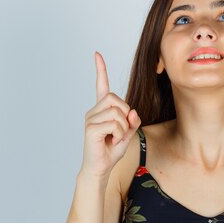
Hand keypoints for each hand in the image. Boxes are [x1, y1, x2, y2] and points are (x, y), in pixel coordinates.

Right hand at [80, 51, 140, 177]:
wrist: (100, 168)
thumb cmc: (111, 150)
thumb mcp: (128, 133)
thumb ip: (132, 121)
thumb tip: (132, 112)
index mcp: (102, 110)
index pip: (101, 86)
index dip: (100, 70)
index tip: (97, 54)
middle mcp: (94, 111)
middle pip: (116, 98)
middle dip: (125, 114)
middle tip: (122, 131)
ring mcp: (90, 119)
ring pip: (117, 111)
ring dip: (123, 127)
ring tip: (116, 138)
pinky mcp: (91, 128)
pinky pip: (114, 123)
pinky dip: (119, 133)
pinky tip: (112, 141)